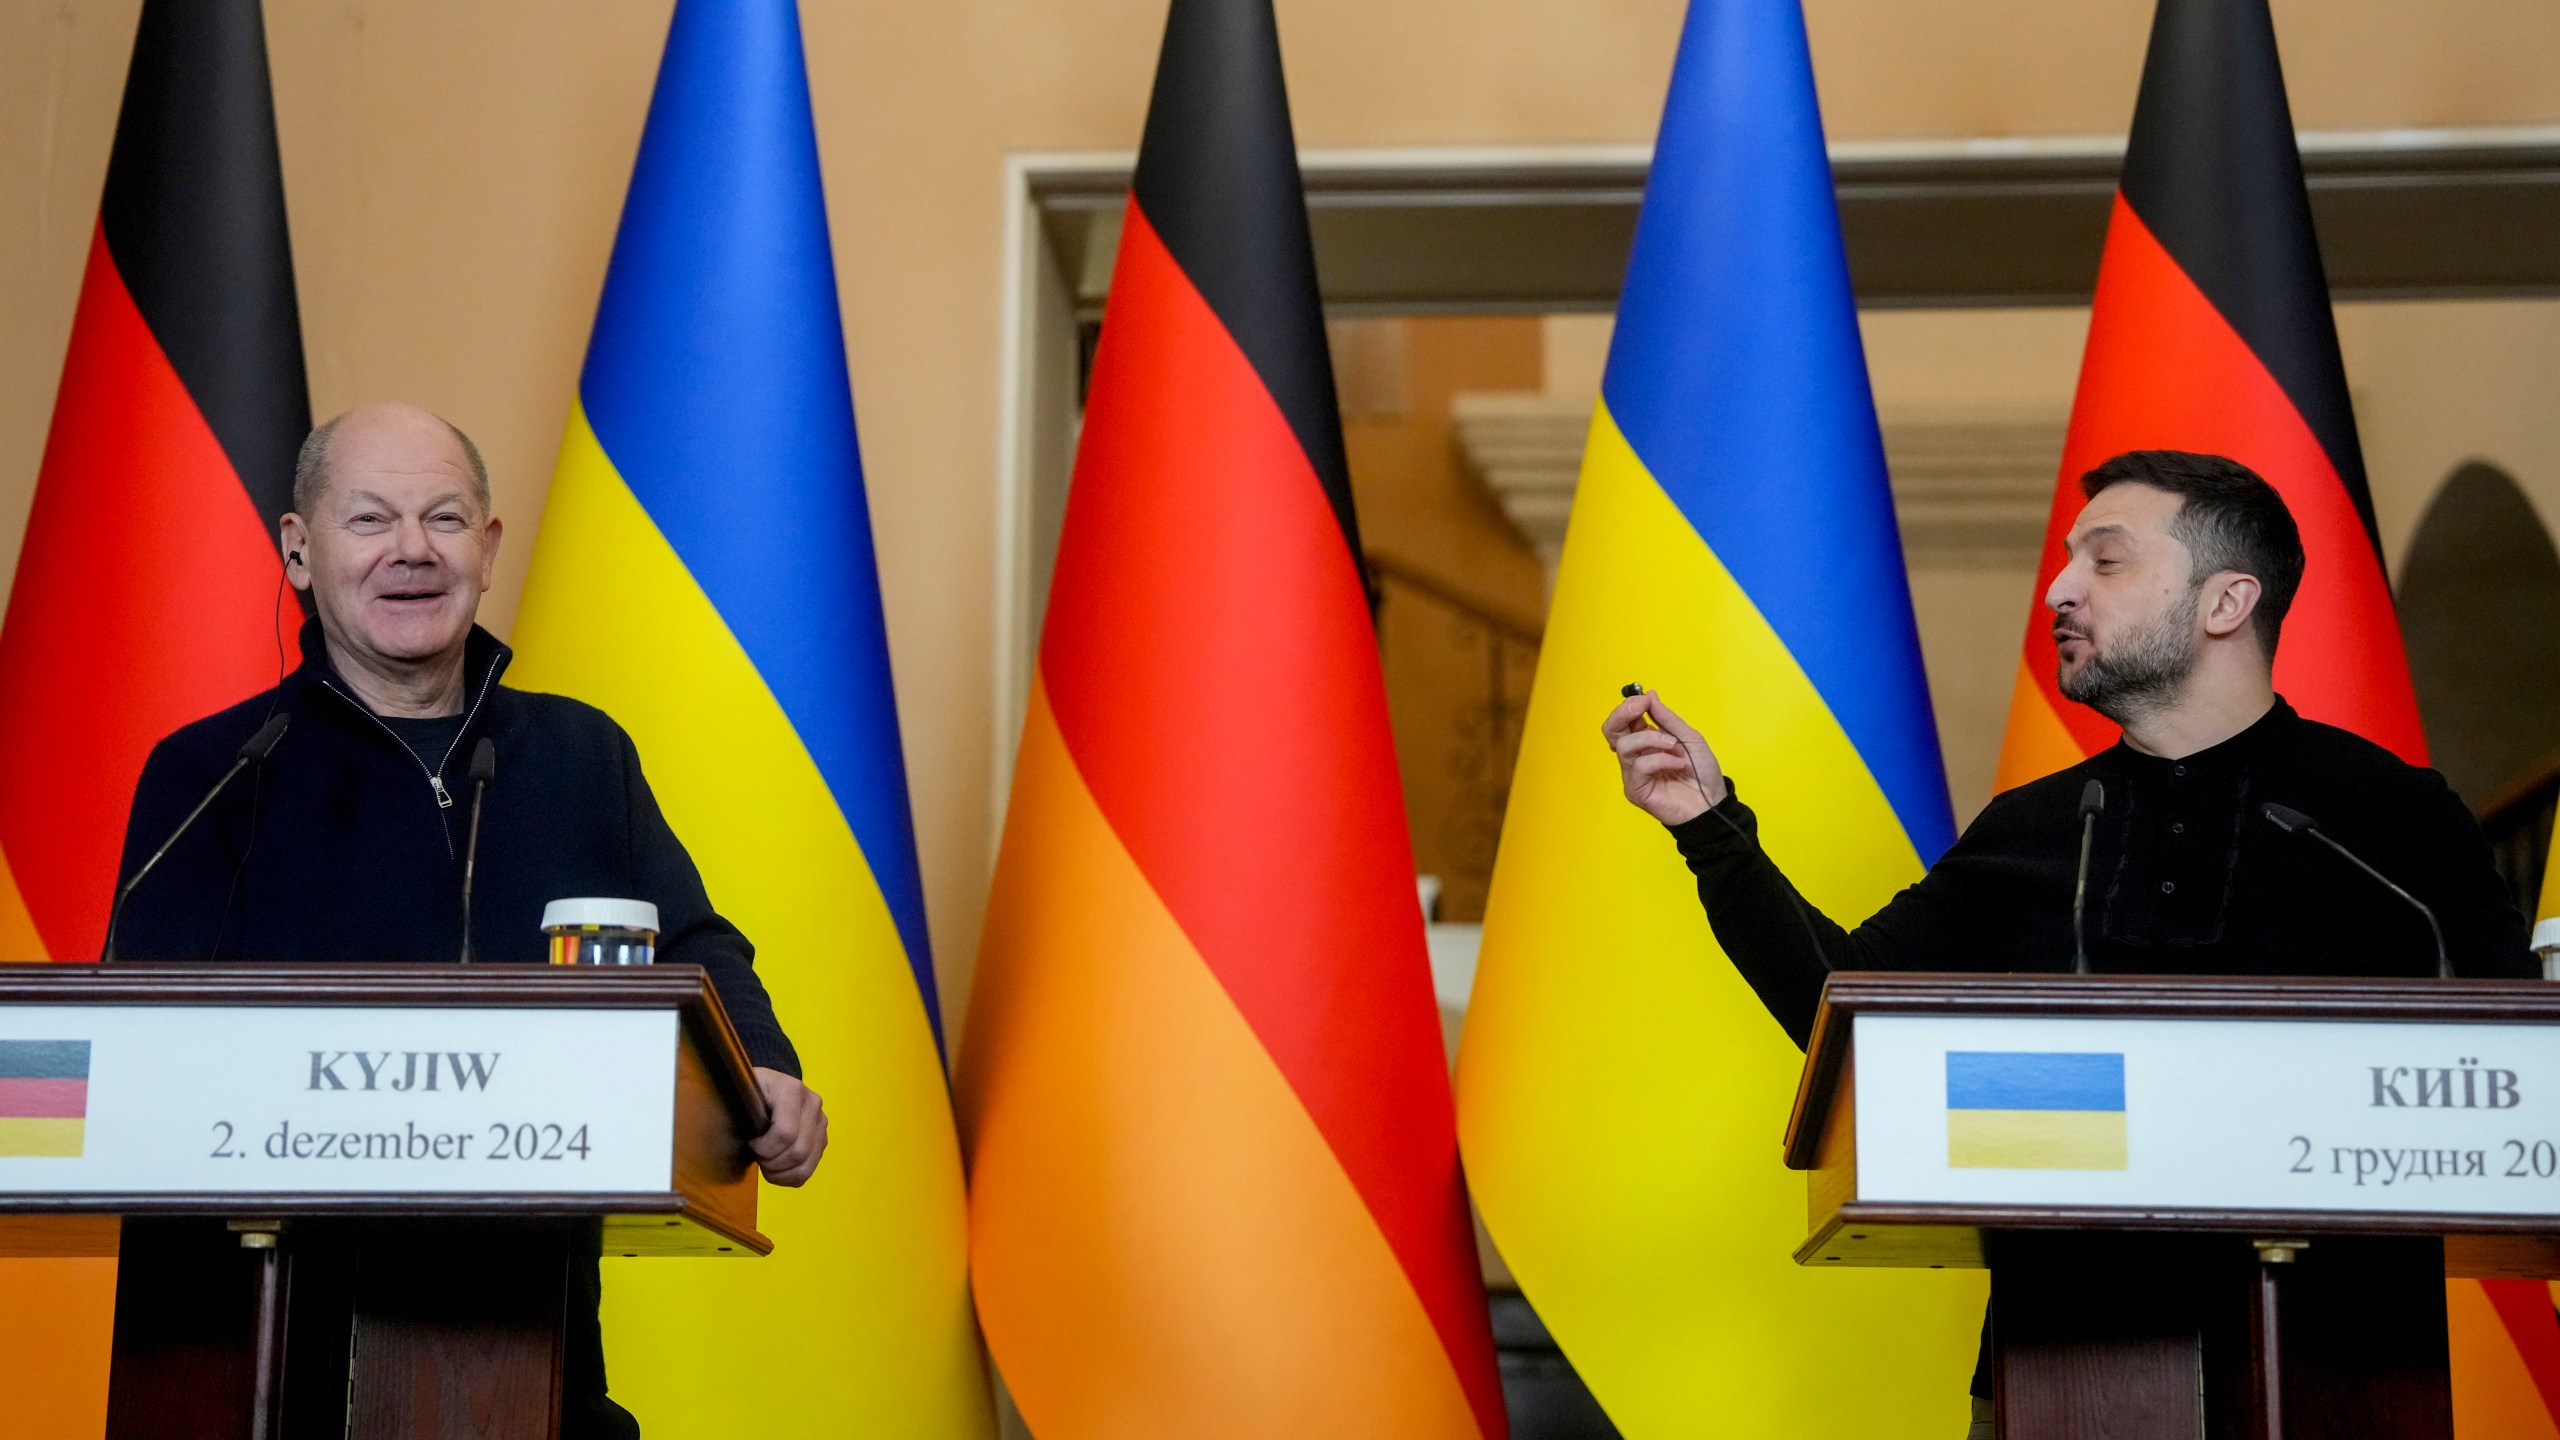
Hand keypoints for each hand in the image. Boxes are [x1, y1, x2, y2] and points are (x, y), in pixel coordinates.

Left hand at [750, 1067, 827, 1185]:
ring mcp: (820, 1122)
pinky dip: (789, 1178)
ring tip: (766, 1165)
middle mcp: (812, 1104)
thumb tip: (746, 1138)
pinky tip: (776, 1170)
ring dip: (781, 1174)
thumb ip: (741, 1110)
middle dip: (772, 1163)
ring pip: (806, 1165)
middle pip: (798, 1152)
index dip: (764, 1148)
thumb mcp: (741, 1093)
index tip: (751, 1143)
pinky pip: (809, 1170)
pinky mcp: (821, 1139)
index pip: (786, 1132)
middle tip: (758, 1157)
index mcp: (791, 1090)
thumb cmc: (750, 1092)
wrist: (766, 1087)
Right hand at [1602, 690, 1726, 825]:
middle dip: (1622, 714)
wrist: (1712, 802)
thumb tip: (1649, 695)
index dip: (1629, 706)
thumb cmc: (1701, 772)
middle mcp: (1635, 755)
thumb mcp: (1688, 737)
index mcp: (1645, 741)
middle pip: (1611, 730)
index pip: (1623, 720)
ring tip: (1673, 746)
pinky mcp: (1636, 790)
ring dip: (1651, 739)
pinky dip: (1661, 759)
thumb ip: (1667, 718)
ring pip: (1625, 746)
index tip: (1645, 699)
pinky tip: (1677, 763)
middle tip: (1641, 708)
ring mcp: (1633, 773)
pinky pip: (1639, 766)